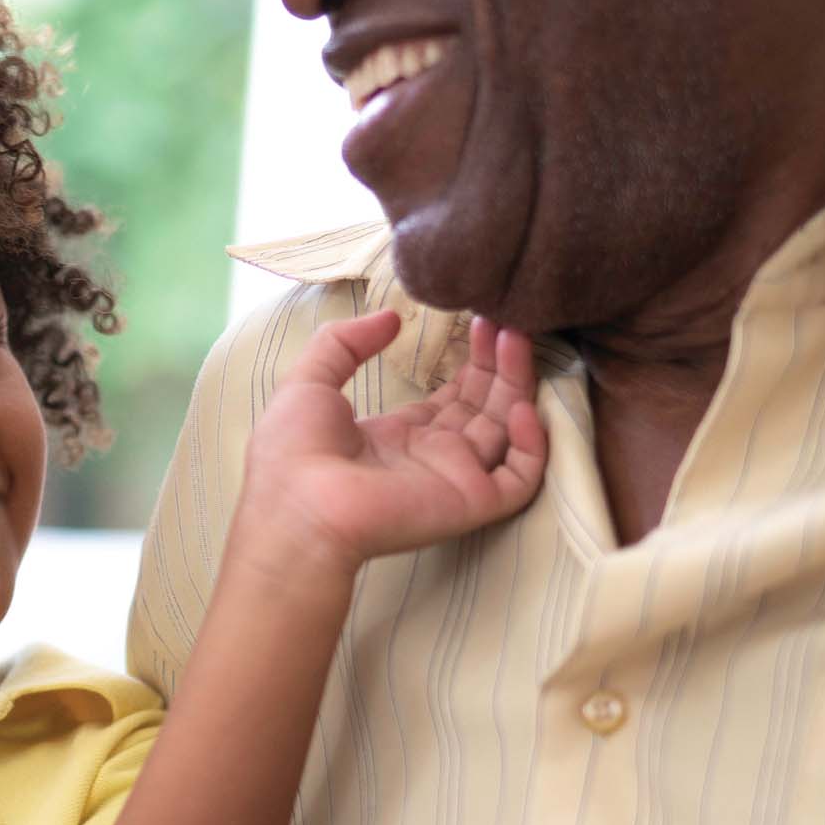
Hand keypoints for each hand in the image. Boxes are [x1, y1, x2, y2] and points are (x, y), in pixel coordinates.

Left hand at [235, 310, 543, 572]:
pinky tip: (518, 405)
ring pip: (506, 430)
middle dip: (497, 363)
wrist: (297, 506)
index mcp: (397, 435)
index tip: (480, 322)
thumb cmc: (293, 452)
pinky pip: (520, 476)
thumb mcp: (309, 381)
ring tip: (515, 337)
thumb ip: (345, 343)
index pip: (451, 398)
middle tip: (505, 318)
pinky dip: (531, 444)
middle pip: (483, 406)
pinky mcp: (472, 501)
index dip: (470, 362)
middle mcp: (432, 455)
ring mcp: (455, 479)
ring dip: (516, 383)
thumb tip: (390, 317)